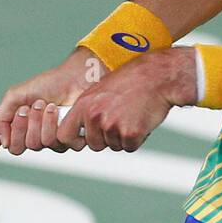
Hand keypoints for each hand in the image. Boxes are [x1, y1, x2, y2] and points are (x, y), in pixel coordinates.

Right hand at [0, 47, 105, 155]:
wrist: (75, 79)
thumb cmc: (49, 84)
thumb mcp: (16, 95)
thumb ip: (1, 116)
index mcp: (15, 125)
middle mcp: (30, 134)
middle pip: (17, 148)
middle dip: (22, 126)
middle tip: (28, 108)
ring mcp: (48, 139)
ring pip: (37, 145)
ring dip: (40, 121)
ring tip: (45, 105)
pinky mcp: (67, 140)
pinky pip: (56, 143)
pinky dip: (54, 124)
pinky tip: (58, 112)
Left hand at [58, 47, 196, 151]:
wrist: (157, 76)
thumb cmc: (132, 80)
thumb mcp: (101, 90)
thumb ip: (89, 109)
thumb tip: (82, 129)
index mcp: (84, 105)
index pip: (64, 135)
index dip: (74, 140)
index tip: (83, 138)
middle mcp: (94, 116)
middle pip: (94, 144)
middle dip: (107, 138)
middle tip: (121, 119)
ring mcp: (112, 126)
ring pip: (114, 146)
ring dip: (124, 137)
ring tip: (133, 114)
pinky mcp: (130, 133)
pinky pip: (130, 147)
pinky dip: (138, 138)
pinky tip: (142, 119)